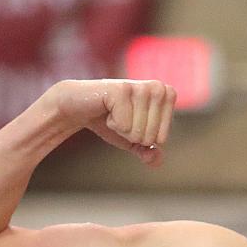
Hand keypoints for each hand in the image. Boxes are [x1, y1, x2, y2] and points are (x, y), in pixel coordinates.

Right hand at [48, 79, 176, 167]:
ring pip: (138, 131)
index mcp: (167, 95)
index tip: (131, 123)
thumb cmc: (111, 121)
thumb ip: (148, 153)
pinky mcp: (122, 88)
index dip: (143, 139)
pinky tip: (106, 109)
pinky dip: (112, 123)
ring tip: (113, 113)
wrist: (79, 107)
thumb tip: (156, 159)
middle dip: (132, 135)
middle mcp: (157, 87)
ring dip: (122, 129)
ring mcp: (140, 86)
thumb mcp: (133, 141)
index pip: (162, 138)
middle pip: (151, 137)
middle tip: (120, 118)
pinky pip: (124, 125)